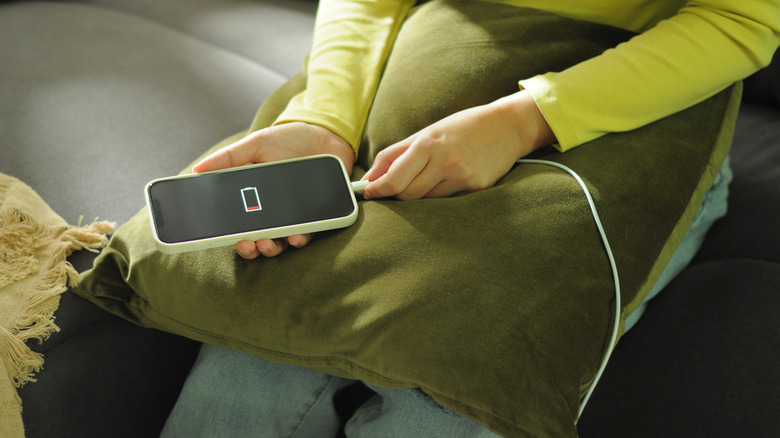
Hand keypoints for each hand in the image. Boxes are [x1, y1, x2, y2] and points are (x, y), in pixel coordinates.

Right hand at [194, 122, 353, 258]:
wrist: (327, 136)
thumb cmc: (289, 140)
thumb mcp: (257, 144)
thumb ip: (230, 157)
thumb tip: (197, 169)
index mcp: (252, 197)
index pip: (235, 220)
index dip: (226, 233)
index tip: (216, 237)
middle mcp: (271, 212)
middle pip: (254, 238)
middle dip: (248, 247)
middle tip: (245, 244)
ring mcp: (292, 217)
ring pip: (278, 242)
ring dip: (270, 248)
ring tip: (265, 243)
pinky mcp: (314, 218)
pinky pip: (305, 235)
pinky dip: (298, 239)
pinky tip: (294, 237)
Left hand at [361, 90, 553, 199]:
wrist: (507, 126)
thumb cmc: (462, 127)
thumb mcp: (426, 132)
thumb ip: (395, 154)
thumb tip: (370, 177)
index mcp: (429, 144)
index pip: (394, 179)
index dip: (377, 190)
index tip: (369, 192)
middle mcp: (446, 162)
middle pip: (407, 195)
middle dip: (396, 194)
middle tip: (392, 188)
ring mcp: (463, 178)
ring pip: (426, 201)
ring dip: (418, 195)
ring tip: (425, 179)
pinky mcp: (477, 189)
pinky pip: (447, 202)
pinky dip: (439, 196)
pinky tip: (446, 181)